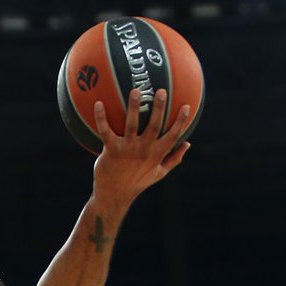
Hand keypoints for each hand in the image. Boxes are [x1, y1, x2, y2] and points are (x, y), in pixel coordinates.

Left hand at [92, 88, 192, 203]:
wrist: (114, 195)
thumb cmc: (137, 183)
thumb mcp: (159, 173)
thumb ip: (174, 159)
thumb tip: (188, 144)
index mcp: (157, 154)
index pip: (173, 135)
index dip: (181, 121)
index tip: (187, 105)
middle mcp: (143, 150)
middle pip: (154, 125)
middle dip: (159, 107)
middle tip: (161, 90)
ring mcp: (127, 149)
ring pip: (132, 125)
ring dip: (134, 107)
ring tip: (135, 90)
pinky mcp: (110, 151)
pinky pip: (105, 131)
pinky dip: (101, 117)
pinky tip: (98, 103)